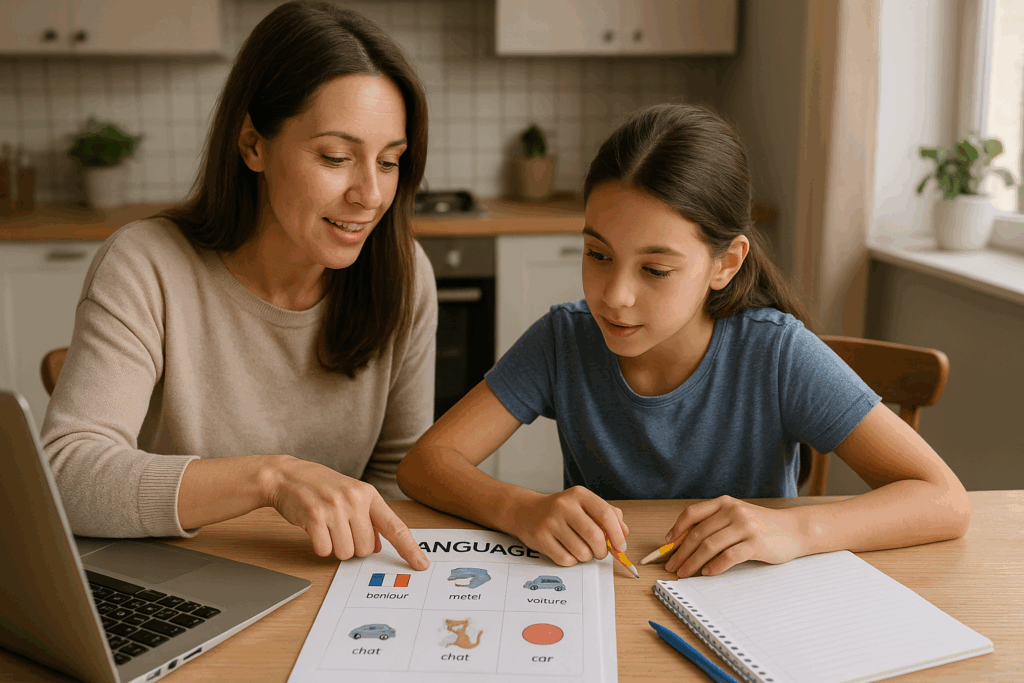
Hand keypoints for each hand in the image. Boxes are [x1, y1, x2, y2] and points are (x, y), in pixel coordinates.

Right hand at [264, 455, 427, 569]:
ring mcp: (335, 508)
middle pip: (366, 549)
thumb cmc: (322, 487)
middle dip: (353, 547)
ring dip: (336, 547)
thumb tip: (378, 546)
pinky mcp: (314, 518)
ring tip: (327, 527)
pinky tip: (315, 529)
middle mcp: (355, 500)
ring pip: (346, 553)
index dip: (410, 548)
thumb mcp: (351, 495)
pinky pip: (325, 551)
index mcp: (369, 495)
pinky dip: (320, 547)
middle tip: (340, 529)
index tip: (422, 565)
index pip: (395, 526)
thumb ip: (368, 519)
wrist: (288, 475)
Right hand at [508, 486, 627, 565]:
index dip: (617, 534)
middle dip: (602, 551)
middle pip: (594, 535)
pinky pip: (566, 559)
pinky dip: (572, 560)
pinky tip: (568, 551)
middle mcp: (564, 506)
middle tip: (600, 553)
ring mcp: (551, 522)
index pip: (605, 514)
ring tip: (582, 550)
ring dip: (587, 557)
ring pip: (581, 551)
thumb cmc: (562, 511)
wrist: (527, 511)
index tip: (620, 547)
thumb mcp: (584, 505)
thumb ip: (608, 515)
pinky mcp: (541, 538)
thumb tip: (624, 533)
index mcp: (579, 495)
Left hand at [664, 496, 804, 576]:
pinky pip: (729, 556)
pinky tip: (707, 573)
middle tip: (672, 565)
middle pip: (698, 533)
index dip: (676, 530)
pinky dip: (715, 566)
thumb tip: (683, 542)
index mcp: (724, 503)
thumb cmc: (761, 526)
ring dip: (693, 562)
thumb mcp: (736, 517)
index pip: (692, 514)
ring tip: (684, 573)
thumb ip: (714, 524)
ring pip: (709, 545)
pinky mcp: (755, 543)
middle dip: (681, 552)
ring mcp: (744, 526)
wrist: (794, 529)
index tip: (667, 544)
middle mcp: (732, 511)